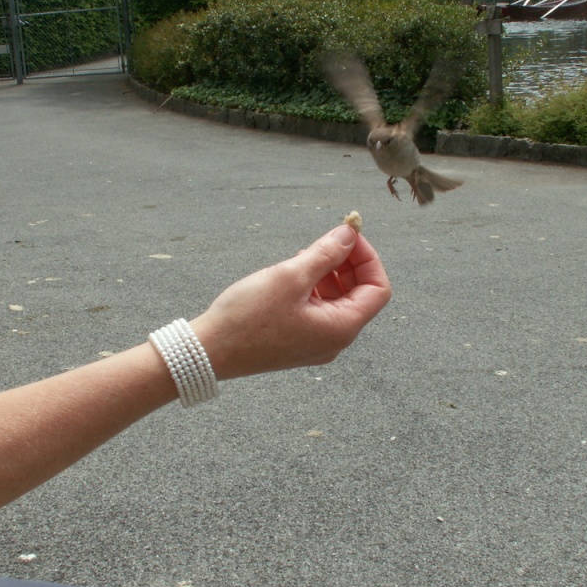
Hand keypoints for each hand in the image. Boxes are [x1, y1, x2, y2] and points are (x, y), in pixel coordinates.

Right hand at [192, 225, 390, 379]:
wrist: (209, 352)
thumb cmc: (248, 317)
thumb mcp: (291, 276)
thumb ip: (326, 253)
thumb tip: (349, 234)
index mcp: (341, 328)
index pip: (377, 289)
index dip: (368, 258)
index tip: (349, 236)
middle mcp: (334, 340)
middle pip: (359, 294)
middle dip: (347, 262)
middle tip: (327, 239)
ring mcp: (315, 342)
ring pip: (337, 300)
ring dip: (328, 272)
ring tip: (304, 254)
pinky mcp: (297, 340)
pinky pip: (317, 309)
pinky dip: (313, 287)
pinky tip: (293, 272)